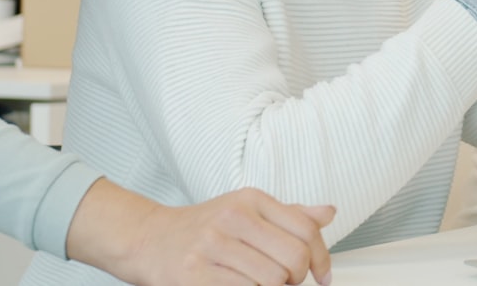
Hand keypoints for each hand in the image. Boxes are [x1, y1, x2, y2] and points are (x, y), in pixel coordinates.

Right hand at [66, 178, 335, 284]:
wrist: (147, 239)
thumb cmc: (202, 227)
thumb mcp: (245, 209)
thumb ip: (288, 214)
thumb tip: (329, 212)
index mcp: (250, 199)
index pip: (306, 228)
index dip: (321, 258)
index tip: (322, 276)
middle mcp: (233, 217)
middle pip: (293, 259)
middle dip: (296, 280)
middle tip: (286, 283)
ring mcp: (212, 246)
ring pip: (272, 282)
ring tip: (259, 284)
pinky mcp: (196, 275)